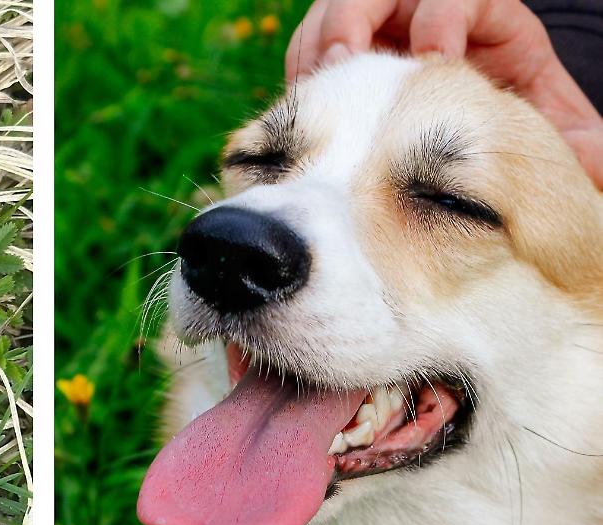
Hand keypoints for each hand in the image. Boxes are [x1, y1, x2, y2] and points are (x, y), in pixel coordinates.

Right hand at [285, 0, 602, 188]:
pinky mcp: (343, 54)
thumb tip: (587, 158)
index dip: (442, 17)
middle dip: (357, 17)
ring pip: (334, 9)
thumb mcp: (550, 126)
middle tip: (346, 60)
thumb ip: (573, 140)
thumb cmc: (513, 124)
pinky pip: (309, 47)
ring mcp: (377, 29)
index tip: (435, 60)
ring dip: (320, 44)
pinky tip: (305, 106)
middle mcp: (424, 10)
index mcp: (487, 15)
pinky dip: (301, 72)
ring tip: (316, 86)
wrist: (473, 131)